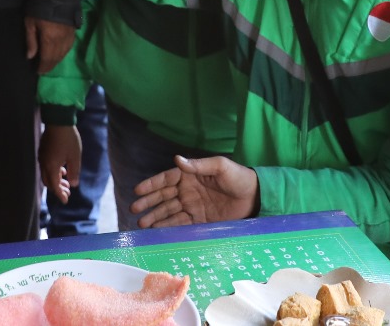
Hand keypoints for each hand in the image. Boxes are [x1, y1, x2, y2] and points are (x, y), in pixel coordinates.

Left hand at [25, 16, 74, 73]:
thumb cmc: (39, 8)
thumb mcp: (30, 23)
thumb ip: (31, 41)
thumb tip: (30, 56)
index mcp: (49, 40)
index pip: (47, 59)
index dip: (43, 67)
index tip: (38, 71)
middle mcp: (61, 41)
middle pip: (56, 58)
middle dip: (50, 66)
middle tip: (44, 69)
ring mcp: (69, 36)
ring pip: (64, 54)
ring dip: (57, 60)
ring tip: (50, 63)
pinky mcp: (73, 31)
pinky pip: (69, 46)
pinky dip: (64, 52)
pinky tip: (60, 53)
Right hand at [39, 124, 82, 202]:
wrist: (58, 120)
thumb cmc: (68, 139)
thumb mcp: (75, 157)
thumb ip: (74, 172)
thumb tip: (73, 184)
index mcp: (51, 167)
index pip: (54, 186)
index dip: (60, 195)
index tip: (66, 201)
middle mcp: (44, 163)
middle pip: (48, 182)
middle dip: (57, 189)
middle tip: (67, 192)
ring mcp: (42, 157)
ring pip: (47, 174)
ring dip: (56, 180)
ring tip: (66, 180)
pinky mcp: (42, 150)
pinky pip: (46, 166)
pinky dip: (53, 172)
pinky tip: (62, 168)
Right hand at [131, 156, 258, 227]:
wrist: (255, 198)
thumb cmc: (238, 177)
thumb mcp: (219, 166)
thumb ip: (198, 165)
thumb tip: (177, 159)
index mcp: (189, 176)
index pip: (166, 179)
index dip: (151, 185)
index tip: (137, 190)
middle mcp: (187, 191)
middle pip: (163, 197)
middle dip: (148, 203)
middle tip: (134, 210)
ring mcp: (192, 207)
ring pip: (168, 212)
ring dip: (155, 217)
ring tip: (141, 224)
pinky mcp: (199, 221)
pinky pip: (180, 224)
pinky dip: (168, 227)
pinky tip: (157, 230)